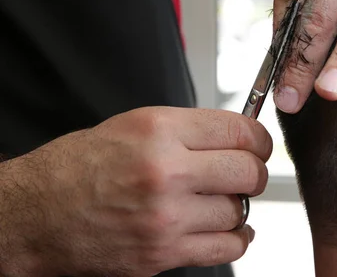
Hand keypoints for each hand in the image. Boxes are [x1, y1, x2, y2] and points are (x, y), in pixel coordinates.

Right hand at [0, 107, 271, 275]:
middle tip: (245, 173)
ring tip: (219, 200)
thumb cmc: (79, 167)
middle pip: (248, 171)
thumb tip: (236, 138)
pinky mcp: (163, 253)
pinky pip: (227, 248)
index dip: (259, 139)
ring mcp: (166, 217)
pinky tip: (225, 228)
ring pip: (239, 211)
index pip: (239, 131)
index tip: (259, 145)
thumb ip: (189, 130)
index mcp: (159, 130)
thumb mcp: (134, 125)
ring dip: (237, 206)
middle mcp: (166, 171)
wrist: (35, 215)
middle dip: (254, 171)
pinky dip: (236, 238)